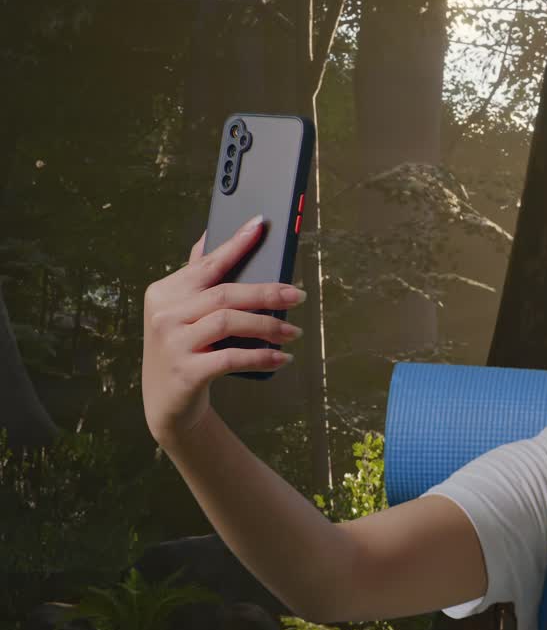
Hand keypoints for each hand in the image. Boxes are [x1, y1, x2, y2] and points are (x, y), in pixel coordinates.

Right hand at [142, 216, 305, 447]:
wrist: (167, 404)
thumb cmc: (184, 349)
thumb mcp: (182, 313)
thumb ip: (196, 278)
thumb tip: (210, 236)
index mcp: (165, 292)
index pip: (207, 263)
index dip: (236, 244)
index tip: (261, 225)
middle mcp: (165, 314)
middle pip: (225, 294)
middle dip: (267, 292)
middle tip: (299, 295)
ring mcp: (173, 343)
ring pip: (229, 322)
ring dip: (269, 326)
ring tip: (294, 332)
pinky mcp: (186, 371)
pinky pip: (231, 358)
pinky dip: (261, 356)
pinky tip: (282, 357)